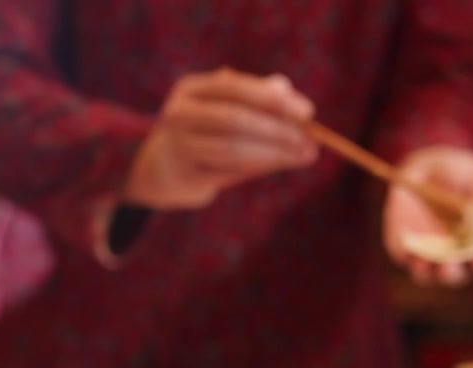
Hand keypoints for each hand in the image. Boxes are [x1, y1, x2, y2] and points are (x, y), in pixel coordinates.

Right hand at [121, 68, 317, 208]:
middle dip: (277, 128)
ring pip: (234, 149)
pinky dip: (262, 166)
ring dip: (275, 152)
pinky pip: (231, 172)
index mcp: (190, 89)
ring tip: (305, 153)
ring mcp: (180, 147)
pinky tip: (284, 162)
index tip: (307, 111)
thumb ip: (259, 102)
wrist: (163, 170)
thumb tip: (296, 101)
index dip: (271, 97)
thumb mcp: (227, 108)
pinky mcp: (187, 177)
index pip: (232, 87)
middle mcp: (179, 114)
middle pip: (234, 118)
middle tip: (309, 138)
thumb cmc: (206, 132)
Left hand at [383, 146, 472, 286]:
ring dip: (425, 271)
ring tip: (423, 262)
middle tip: (448, 267)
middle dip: (451, 273)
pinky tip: (407, 245)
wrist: (430, 166)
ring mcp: (429, 252)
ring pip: (427, 273)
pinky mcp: (404, 245)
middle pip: (456, 274)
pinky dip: (406, 253)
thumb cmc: (464, 175)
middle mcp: (456, 254)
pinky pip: (404, 255)